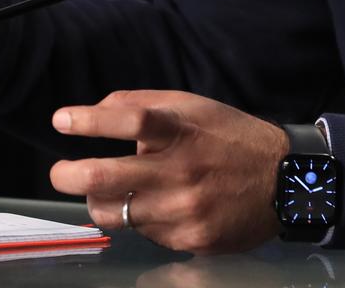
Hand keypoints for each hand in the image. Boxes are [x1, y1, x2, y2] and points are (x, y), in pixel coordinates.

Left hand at [48, 90, 286, 253]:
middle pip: (104, 177)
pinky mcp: (189, 240)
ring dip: (99, 201)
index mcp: (182, 131)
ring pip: (113, 213)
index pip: (128, 119)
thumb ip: (144, 105)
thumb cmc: (231, 139)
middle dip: (68, 175)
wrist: (284, 183)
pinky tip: (156, 207)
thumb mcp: (193, 107)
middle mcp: (180, 171)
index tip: (61, 120)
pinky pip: (144, 233)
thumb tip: (96, 110)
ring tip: (104, 192)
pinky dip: (140, 218)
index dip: (88, 120)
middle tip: (59, 171)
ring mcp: (183, 210)